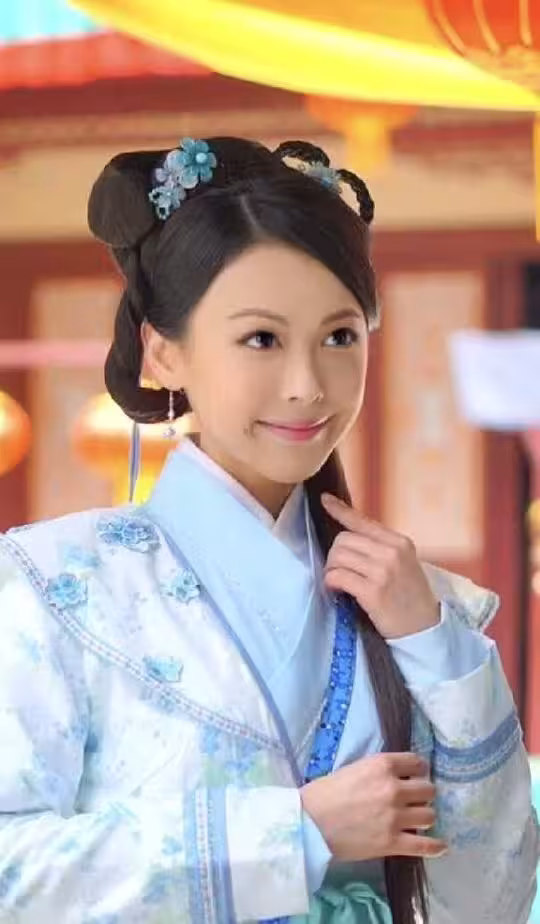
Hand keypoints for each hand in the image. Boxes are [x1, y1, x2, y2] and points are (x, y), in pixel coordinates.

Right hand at [301, 752, 445, 862]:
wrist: (309, 823)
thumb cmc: (325, 793)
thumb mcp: (354, 769)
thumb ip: (379, 772)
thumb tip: (397, 778)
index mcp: (382, 765)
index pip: (417, 763)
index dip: (418, 771)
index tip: (416, 777)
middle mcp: (393, 788)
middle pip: (428, 790)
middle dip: (422, 795)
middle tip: (414, 801)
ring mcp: (395, 817)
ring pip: (429, 815)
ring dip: (424, 817)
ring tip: (417, 820)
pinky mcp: (392, 842)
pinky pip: (424, 845)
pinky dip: (435, 846)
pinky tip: (441, 846)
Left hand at [322, 494, 439, 639]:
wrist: (425, 627)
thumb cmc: (411, 595)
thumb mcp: (404, 563)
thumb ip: (382, 548)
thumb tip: (349, 537)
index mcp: (399, 542)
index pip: (363, 521)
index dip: (340, 510)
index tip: (325, 500)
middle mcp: (391, 552)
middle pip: (344, 539)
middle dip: (334, 555)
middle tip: (338, 570)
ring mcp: (382, 572)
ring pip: (338, 556)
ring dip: (331, 569)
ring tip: (338, 581)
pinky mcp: (372, 592)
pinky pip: (338, 577)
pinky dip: (332, 582)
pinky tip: (336, 590)